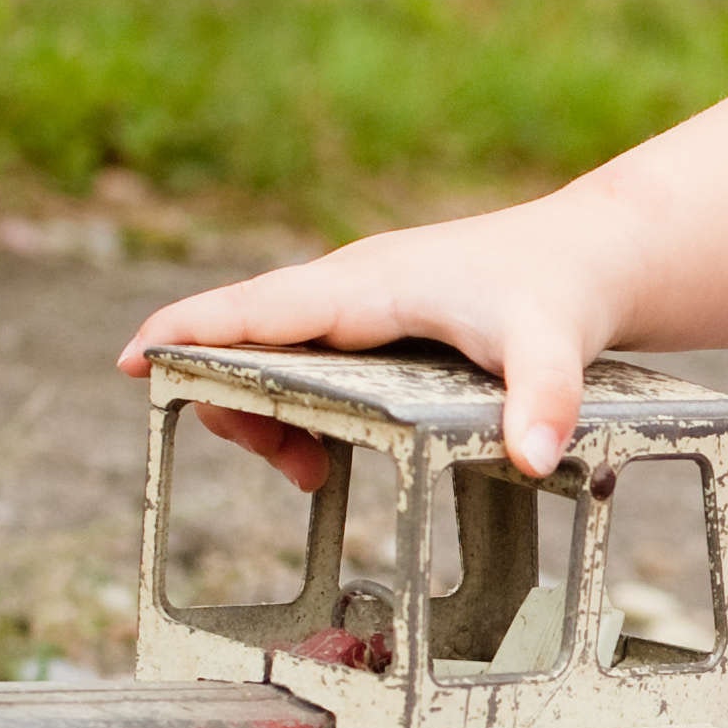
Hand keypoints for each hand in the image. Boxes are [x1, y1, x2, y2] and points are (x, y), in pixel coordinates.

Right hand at [118, 189, 618, 484]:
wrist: (595, 254)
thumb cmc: (562, 289)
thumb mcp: (556, 345)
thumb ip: (542, 398)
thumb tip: (533, 458)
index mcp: (368, 284)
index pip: (260, 306)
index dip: (192, 331)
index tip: (132, 359)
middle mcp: (351, 285)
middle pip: (251, 338)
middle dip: (233, 399)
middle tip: (283, 466)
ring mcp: (359, 301)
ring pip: (274, 353)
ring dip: (269, 413)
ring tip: (306, 473)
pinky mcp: (375, 319)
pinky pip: (304, 359)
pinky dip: (294, 403)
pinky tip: (319, 452)